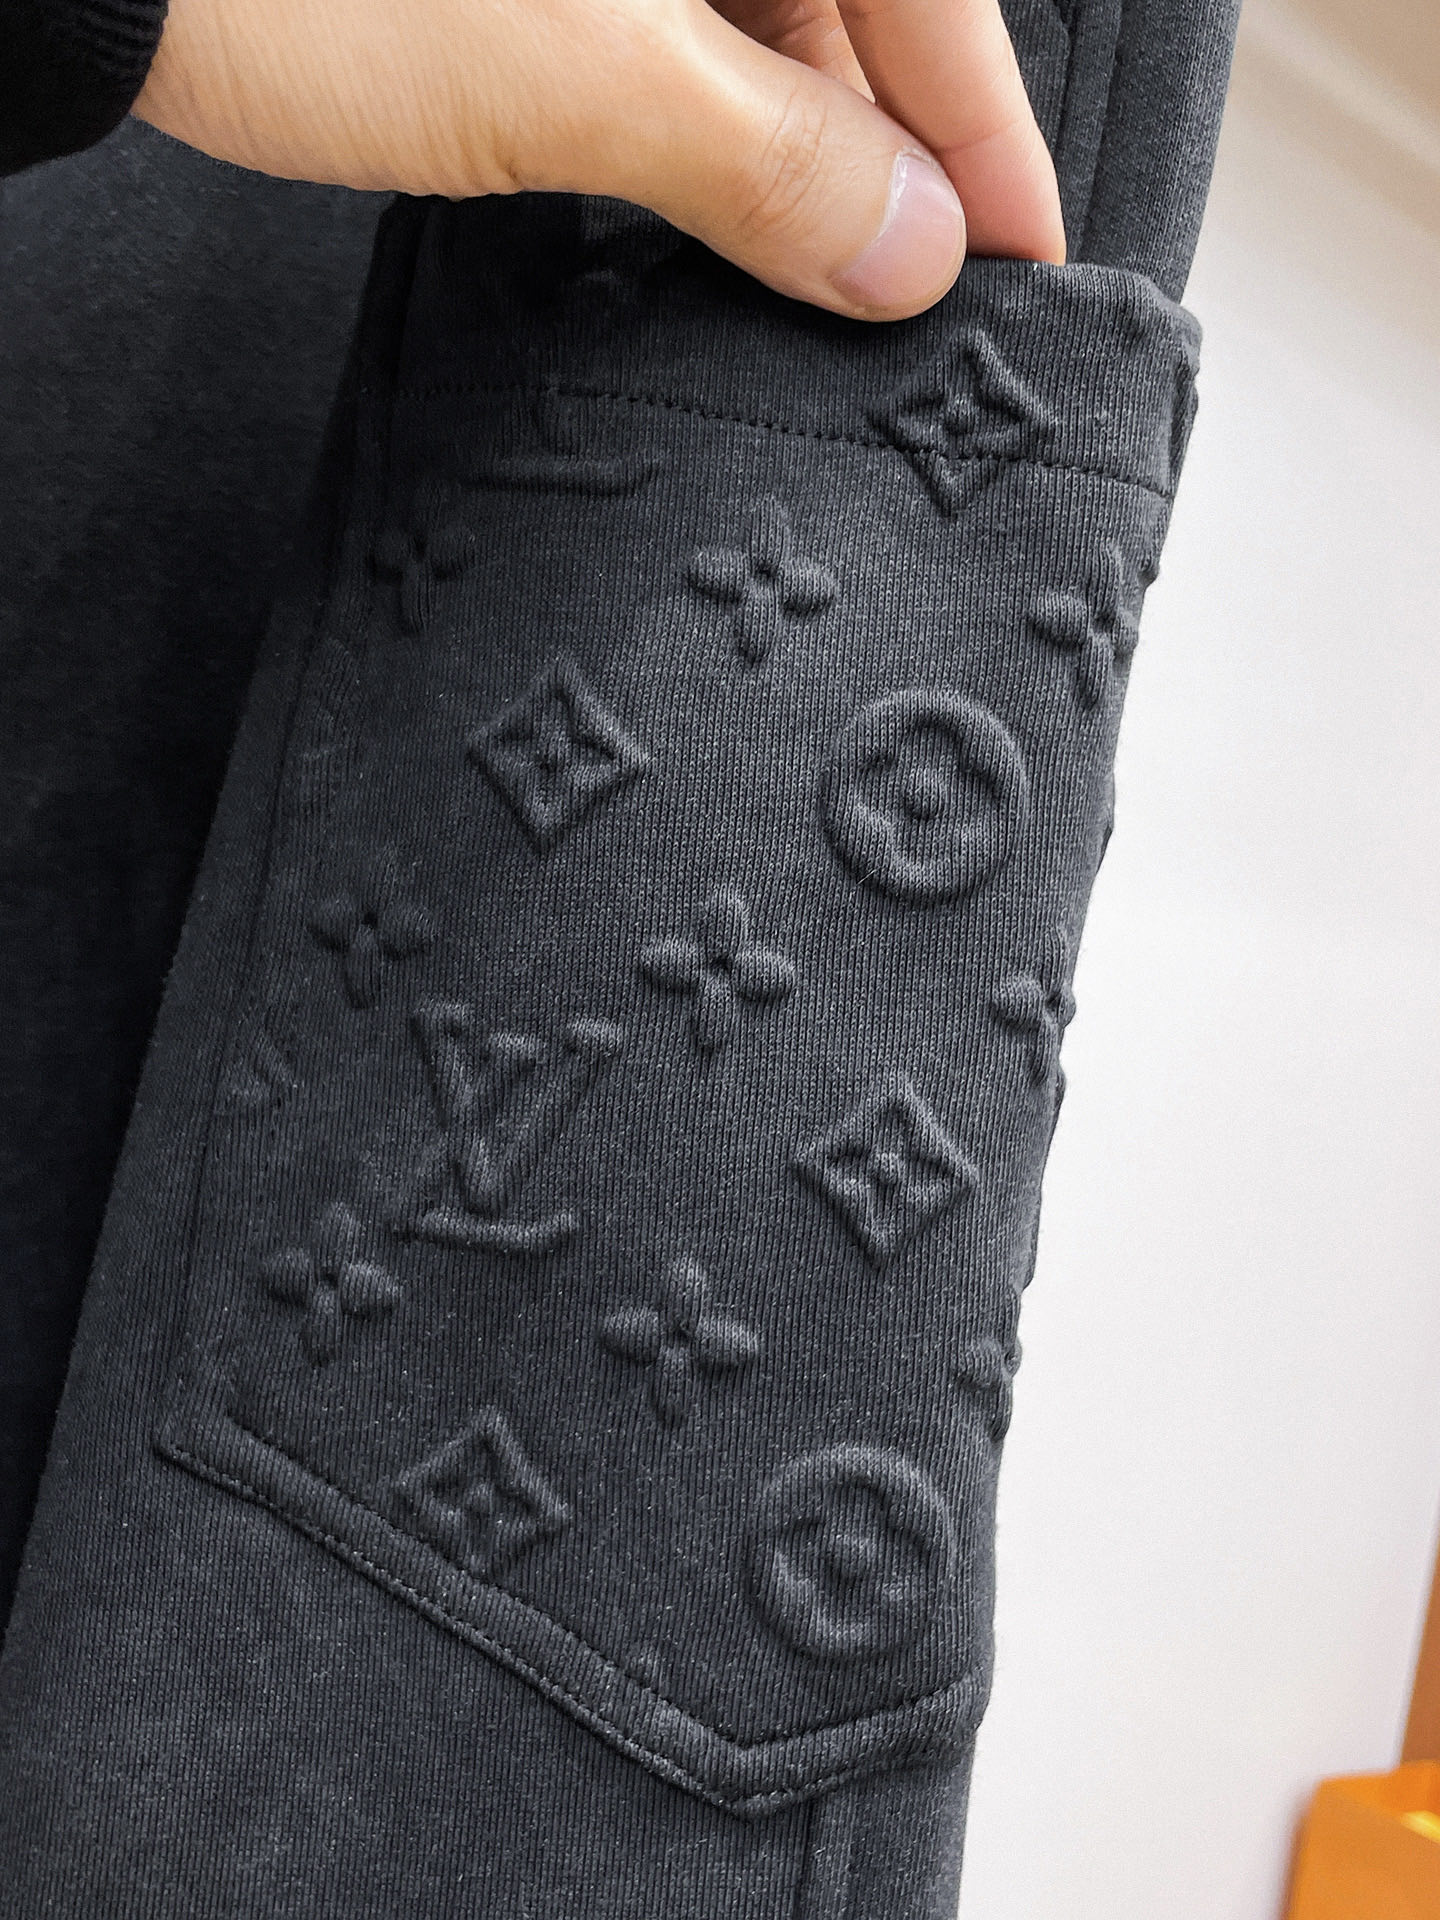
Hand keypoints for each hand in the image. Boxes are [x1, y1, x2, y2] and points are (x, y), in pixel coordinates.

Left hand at [135, 0, 1064, 320]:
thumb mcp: (585, 78)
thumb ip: (769, 162)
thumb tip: (912, 248)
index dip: (985, 124)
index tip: (1030, 253)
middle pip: (841, 4)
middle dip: (889, 151)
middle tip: (921, 300)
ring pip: (747, 29)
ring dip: (788, 159)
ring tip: (821, 289)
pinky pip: (652, 48)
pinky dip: (689, 139)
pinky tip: (704, 221)